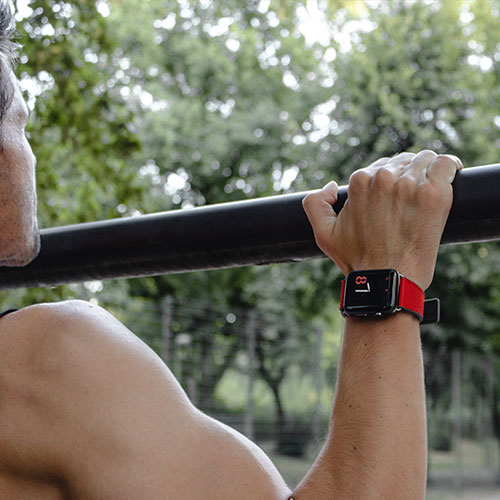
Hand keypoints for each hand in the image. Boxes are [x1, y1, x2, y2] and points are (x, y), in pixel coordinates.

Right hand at [302, 150, 462, 289]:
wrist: (387, 280)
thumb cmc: (358, 261)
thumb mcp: (324, 235)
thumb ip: (315, 205)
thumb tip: (331, 186)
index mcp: (359, 182)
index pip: (380, 166)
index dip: (388, 180)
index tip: (395, 196)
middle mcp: (384, 178)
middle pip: (403, 161)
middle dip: (407, 174)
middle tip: (411, 199)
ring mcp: (409, 185)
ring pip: (424, 159)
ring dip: (427, 171)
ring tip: (428, 192)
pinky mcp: (434, 194)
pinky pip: (445, 164)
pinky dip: (448, 167)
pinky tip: (449, 177)